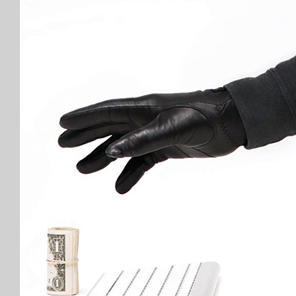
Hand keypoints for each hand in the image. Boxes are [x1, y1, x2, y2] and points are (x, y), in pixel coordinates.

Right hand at [58, 88, 246, 193]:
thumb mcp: (173, 129)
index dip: (84, 118)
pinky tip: (120, 187)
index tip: (63, 123)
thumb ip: (142, 140)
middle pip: (109, 128)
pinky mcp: (169, 148)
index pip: (108, 112)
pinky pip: (143, 162)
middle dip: (85, 136)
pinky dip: (131, 174)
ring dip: (103, 157)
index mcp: (145, 108)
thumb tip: (111, 152)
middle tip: (63, 144)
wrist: (233, 123)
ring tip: (83, 169)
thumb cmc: (205, 118)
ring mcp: (157, 133)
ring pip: (123, 147)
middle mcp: (147, 119)